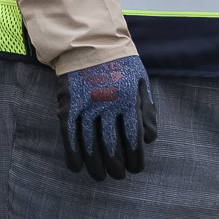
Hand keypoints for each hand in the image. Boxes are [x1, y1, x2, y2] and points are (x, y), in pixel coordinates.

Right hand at [54, 54, 156, 181]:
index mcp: (129, 99)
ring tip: (99, 177)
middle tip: (117, 176)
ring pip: (90, 144)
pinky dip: (72, 153)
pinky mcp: (68, 103)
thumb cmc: (120, 64)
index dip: (135, 158)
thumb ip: (148, 110)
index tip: (135, 170)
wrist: (89, 41)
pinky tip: (76, 167)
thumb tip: (150, 140)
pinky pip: (69, 134)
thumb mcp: (141, 82)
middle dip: (116, 167)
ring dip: (95, 165)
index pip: (133, 138)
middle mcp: (108, 103)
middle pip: (112, 146)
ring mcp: (86, 104)